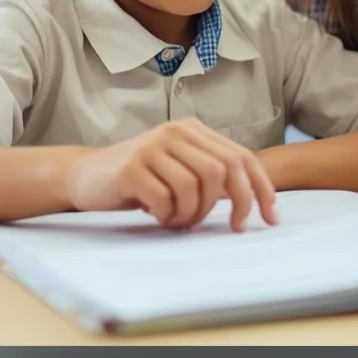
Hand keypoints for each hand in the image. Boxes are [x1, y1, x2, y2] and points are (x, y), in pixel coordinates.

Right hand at [66, 118, 278, 230]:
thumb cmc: (140, 178)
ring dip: (194, 214)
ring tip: (179, 220)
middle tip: (231, 227)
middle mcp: (175, 132)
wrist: (86, 175)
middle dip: (235, 205)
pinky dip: (168, 216)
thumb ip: (211, 174)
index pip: (242, 156)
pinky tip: (158, 216)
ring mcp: (152, 147)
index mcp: (192, 130)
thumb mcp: (179, 167)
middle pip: (224, 170)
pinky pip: (165, 200)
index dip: (261, 188)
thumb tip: (254, 200)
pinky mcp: (131, 168)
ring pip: (195, 187)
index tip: (271, 217)